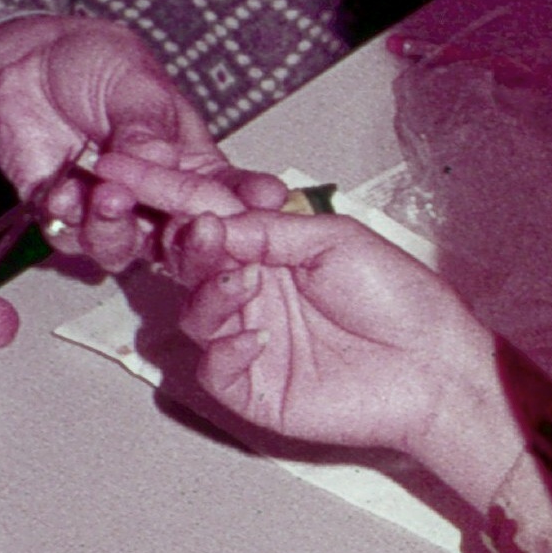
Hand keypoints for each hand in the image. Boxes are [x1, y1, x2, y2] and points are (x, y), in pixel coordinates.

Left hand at [0, 15, 282, 271]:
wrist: (28, 60)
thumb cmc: (96, 64)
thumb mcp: (133, 81)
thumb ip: (146, 123)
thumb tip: (159, 158)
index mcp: (189, 163)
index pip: (226, 193)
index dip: (248, 204)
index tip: (264, 203)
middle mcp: (154, 200)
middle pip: (180, 239)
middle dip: (184, 238)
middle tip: (183, 222)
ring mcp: (110, 213)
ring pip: (122, 247)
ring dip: (115, 227)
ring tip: (109, 196)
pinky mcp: (62, 216)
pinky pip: (68, 235)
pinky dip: (68, 219)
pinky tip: (64, 194)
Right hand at [163, 208, 518, 504]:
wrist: (432, 366)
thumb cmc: (397, 296)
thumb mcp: (332, 238)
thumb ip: (265, 229)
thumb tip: (206, 221)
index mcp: (265, 244)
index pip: (202, 213)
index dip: (160, 190)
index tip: (119, 166)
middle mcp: (250, 287)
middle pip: (187, 262)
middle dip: (183, 243)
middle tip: (199, 232)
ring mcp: (248, 337)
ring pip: (192, 312)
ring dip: (208, 292)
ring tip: (245, 282)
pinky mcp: (253, 386)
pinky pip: (212, 366)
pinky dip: (224, 347)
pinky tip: (258, 336)